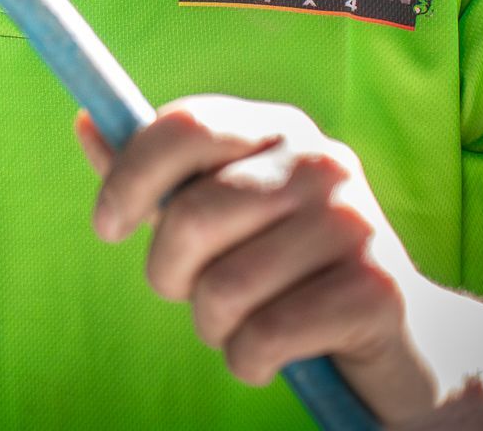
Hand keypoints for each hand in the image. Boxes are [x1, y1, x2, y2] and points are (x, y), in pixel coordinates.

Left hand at [74, 95, 442, 422]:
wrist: (397, 333)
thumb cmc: (280, 263)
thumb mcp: (214, 209)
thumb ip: (152, 173)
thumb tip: (85, 122)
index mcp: (275, 128)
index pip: (185, 126)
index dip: (130, 177)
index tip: (105, 226)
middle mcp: (322, 163)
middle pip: (193, 215)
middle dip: (167, 272)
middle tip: (184, 293)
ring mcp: (357, 224)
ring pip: (225, 286)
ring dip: (211, 325)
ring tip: (236, 323)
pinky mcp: (376, 291)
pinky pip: (266, 335)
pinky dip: (247, 360)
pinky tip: (267, 355)